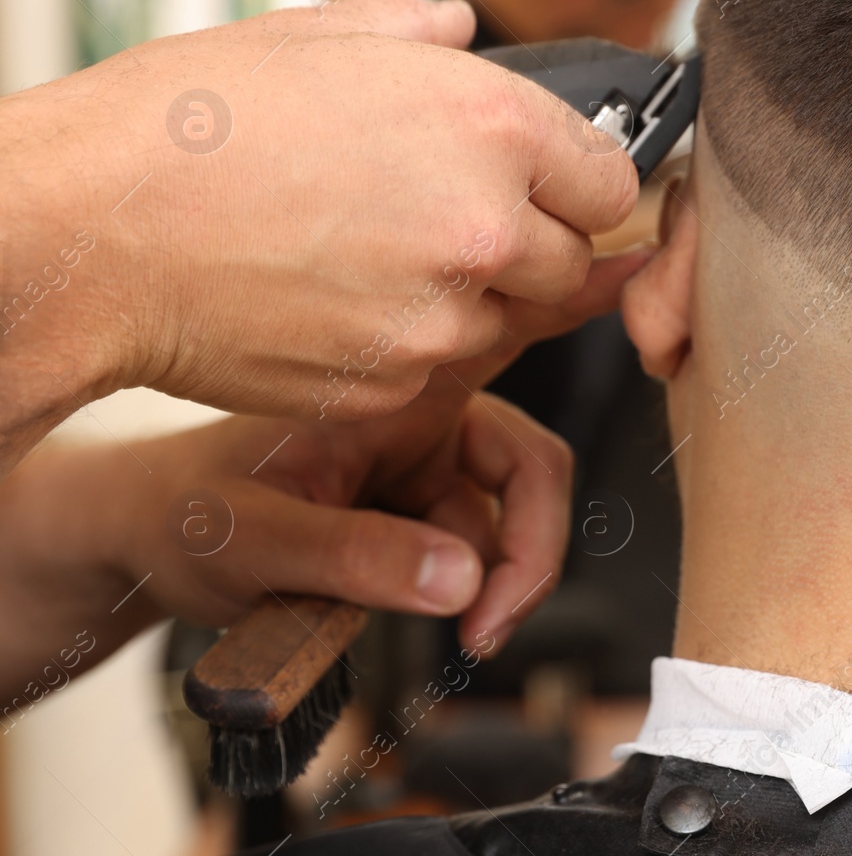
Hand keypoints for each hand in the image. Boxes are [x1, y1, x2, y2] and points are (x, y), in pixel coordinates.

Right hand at [0, 0, 637, 472]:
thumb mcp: (312, 38)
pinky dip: (410, 345)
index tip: (548, 187)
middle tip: (444, 222)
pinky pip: (440, 370)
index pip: (611, 180)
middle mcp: (487, 227)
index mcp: (492, 127)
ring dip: (472, 299)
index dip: (577, 183)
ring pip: (509, 322)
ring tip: (377, 258)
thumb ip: (413, 32)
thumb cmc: (188, 126)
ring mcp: (444, 317)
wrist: (92, 232)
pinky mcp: (395, 386)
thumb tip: (460, 27)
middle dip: (527, 245)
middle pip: (570, 260)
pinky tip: (340, 303)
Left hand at [0, 352, 592, 702]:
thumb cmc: (180, 506)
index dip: (582, 306)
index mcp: (390, 380)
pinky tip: (435, 616)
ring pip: (510, 519)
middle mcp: (422, 413)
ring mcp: (426, 463)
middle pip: (530, 465)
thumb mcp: (250, 535)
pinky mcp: (421, 510)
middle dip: (529, 545)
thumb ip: (354, 556)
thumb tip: (458, 579)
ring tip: (455, 628)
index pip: (504, 330)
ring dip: (498, 579)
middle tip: (492, 613)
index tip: (648, 285)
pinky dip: (472, 592)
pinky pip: (482, 552)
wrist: (141, 542)